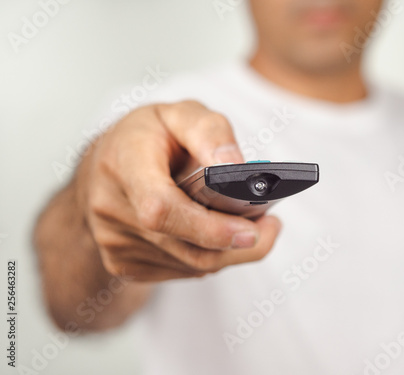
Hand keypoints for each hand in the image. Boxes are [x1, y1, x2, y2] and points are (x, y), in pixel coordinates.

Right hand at [76, 101, 281, 281]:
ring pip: (190, 265)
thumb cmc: (146, 138)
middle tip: (269, 227)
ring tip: (252, 227)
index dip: (208, 227)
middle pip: (185, 247)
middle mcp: (111, 209)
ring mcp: (115, 243)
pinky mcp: (123, 264)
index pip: (161, 208)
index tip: (250, 229)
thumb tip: (237, 167)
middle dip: (236, 244)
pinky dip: (209, 256)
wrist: (103, 168)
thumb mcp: (179, 114)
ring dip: (229, 252)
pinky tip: (218, 236)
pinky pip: (180, 271)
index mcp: (123, 163)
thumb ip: (210, 131)